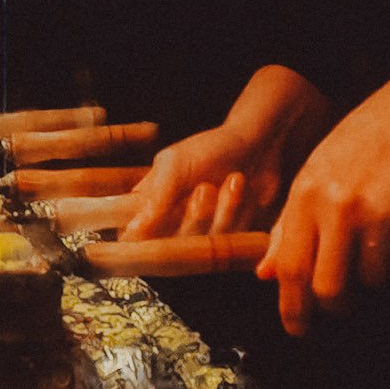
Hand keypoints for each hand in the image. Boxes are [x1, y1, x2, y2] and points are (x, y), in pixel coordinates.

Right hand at [122, 66, 332, 239]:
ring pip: (203, 242)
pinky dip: (237, 210)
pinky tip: (239, 186)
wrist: (257, 142)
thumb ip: (155, 198)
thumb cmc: (211, 147)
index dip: (137, 240)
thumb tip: (132, 231)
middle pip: (172, 245)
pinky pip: (229, 238)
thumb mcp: (175, 165)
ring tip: (232, 180)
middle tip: (204, 188)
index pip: (132, 234)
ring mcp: (201, 229)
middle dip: (194, 217)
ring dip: (221, 209)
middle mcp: (173, 220)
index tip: (147, 237)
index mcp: (151, 202)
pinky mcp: (229, 234)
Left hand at [258, 74, 389, 334]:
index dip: (292, 307)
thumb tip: (266, 275)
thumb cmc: (358, 146)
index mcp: (306, 196)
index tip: (296, 327)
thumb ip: (288, 226)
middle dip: (334, 305)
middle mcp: (340, 207)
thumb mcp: (312, 176)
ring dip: (373, 275)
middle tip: (339, 302)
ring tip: (376, 242)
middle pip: (330, 288)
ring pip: (372, 280)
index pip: (291, 267)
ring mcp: (381, 215)